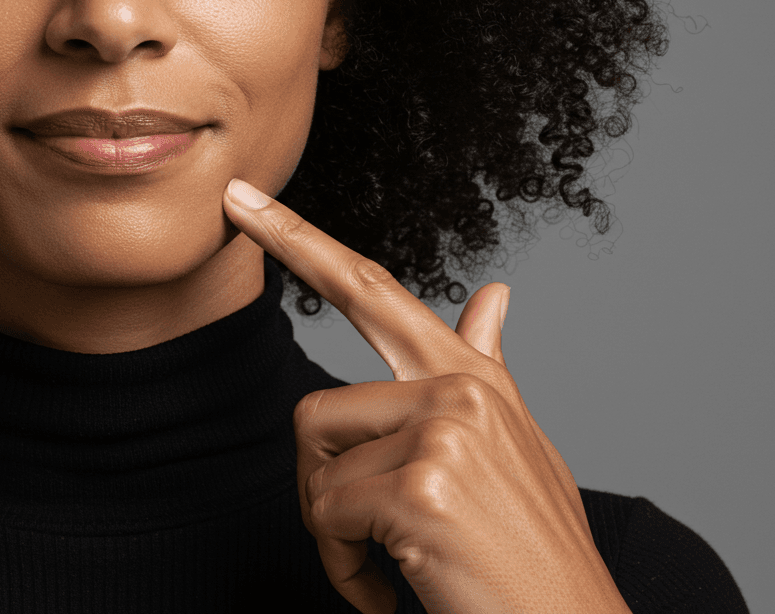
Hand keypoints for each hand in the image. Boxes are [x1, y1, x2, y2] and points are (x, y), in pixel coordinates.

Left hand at [222, 179, 631, 613]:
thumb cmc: (532, 557)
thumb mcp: (516, 452)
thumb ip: (488, 370)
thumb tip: (493, 294)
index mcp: (471, 379)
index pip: (372, 289)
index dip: (300, 240)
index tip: (242, 200)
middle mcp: (460, 390)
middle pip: (316, 412)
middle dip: (321, 489)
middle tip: (362, 541)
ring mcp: (445, 431)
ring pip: (316, 469)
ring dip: (336, 538)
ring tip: (392, 568)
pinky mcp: (424, 485)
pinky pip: (328, 516)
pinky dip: (345, 571)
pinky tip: (394, 592)